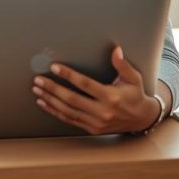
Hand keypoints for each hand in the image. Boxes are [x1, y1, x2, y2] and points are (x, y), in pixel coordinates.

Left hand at [32, 45, 159, 134]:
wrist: (141, 119)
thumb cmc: (135, 95)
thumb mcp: (133, 78)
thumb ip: (123, 64)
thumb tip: (116, 50)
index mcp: (111, 97)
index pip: (85, 85)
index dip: (69, 75)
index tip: (54, 67)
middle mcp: (102, 111)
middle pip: (72, 99)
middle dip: (53, 88)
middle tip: (38, 79)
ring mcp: (96, 122)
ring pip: (68, 111)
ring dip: (50, 100)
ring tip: (37, 90)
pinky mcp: (92, 128)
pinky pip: (69, 120)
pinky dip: (55, 111)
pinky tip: (44, 103)